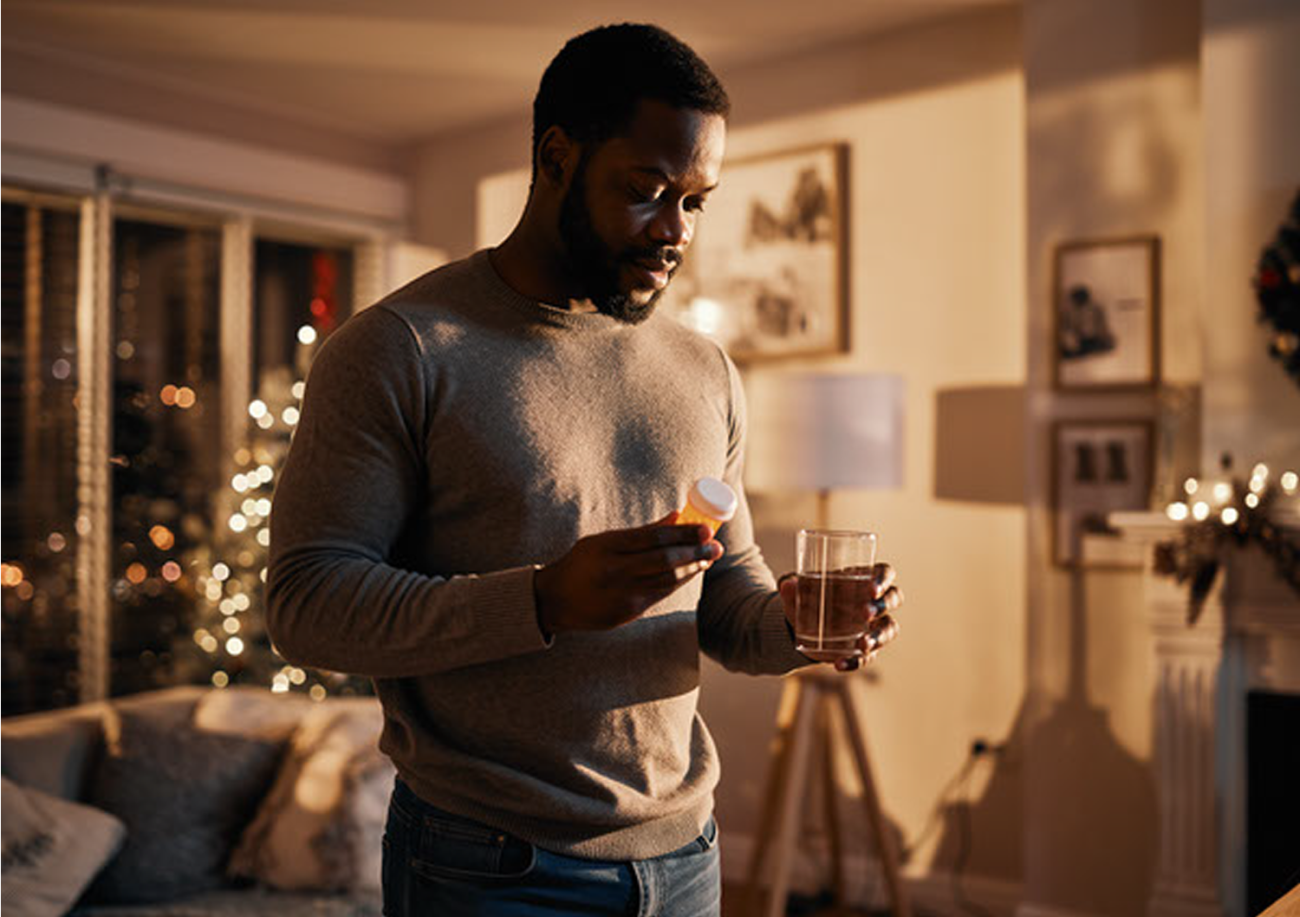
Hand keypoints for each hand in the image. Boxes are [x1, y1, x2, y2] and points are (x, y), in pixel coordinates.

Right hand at [534, 513, 722, 635]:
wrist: (555, 600)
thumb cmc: (582, 564)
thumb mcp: (603, 541)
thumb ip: (640, 532)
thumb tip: (676, 516)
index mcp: (608, 546)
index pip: (654, 537)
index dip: (683, 533)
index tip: (705, 529)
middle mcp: (615, 571)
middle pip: (665, 560)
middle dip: (696, 552)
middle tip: (716, 545)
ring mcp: (622, 594)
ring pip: (667, 580)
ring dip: (692, 568)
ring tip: (708, 557)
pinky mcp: (628, 612)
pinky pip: (661, 594)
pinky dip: (678, 582)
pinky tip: (690, 572)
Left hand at [778, 562, 902, 671]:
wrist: (803, 625)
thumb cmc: (810, 598)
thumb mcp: (799, 593)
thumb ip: (792, 589)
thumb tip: (786, 584)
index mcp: (864, 578)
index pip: (885, 573)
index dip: (883, 579)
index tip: (872, 589)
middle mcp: (875, 601)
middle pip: (894, 598)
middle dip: (882, 606)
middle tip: (865, 613)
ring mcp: (874, 625)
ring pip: (890, 629)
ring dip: (879, 637)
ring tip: (863, 645)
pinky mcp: (867, 648)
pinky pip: (869, 657)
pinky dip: (855, 662)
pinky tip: (839, 664)